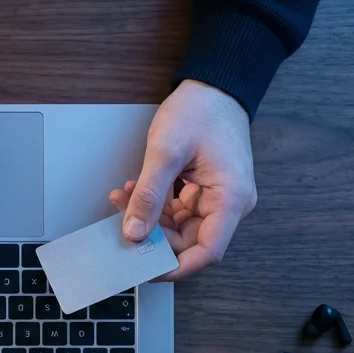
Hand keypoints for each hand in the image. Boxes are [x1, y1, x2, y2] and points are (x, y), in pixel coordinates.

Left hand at [111, 80, 256, 280]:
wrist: (214, 84)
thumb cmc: (201, 110)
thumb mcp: (166, 152)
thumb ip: (149, 195)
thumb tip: (134, 232)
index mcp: (231, 199)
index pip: (207, 252)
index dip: (175, 266)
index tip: (146, 268)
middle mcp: (230, 203)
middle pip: (190, 241)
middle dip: (154, 236)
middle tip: (122, 225)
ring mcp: (219, 197)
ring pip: (181, 226)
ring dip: (150, 218)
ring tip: (123, 198)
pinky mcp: (206, 189)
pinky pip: (179, 209)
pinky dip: (156, 205)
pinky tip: (134, 191)